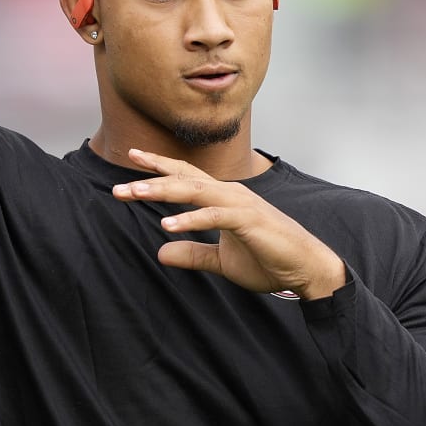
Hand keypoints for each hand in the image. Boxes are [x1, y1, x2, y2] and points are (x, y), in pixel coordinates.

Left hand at [111, 149, 347, 298]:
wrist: (306, 269)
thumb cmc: (269, 260)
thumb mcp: (221, 260)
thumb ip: (193, 254)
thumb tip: (160, 253)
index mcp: (224, 198)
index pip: (186, 175)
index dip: (160, 166)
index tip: (133, 157)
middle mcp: (230, 194)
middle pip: (184, 178)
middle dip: (150, 179)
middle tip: (119, 187)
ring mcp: (241, 204)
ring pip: (195, 190)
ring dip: (163, 191)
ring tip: (134, 194)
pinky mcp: (249, 220)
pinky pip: (214, 215)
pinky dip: (190, 218)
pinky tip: (167, 225)